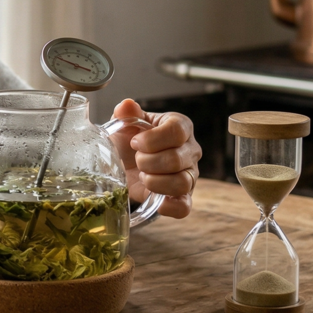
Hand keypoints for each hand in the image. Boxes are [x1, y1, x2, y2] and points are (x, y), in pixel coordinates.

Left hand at [107, 99, 200, 218]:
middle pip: (177, 158)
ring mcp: (189, 174)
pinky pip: (185, 206)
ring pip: (183, 182)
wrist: (123, 162)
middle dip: (148, 162)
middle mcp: (190, 150)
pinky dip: (171, 206)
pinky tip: (157, 202)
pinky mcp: (182, 196)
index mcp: (179, 126)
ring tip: (142, 176)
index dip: (153, 139)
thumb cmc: (128, 139)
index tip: (134, 142)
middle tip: (136, 160)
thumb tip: (126, 106)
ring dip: (155, 182)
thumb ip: (126, 113)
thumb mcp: (124, 123)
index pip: (177, 130)